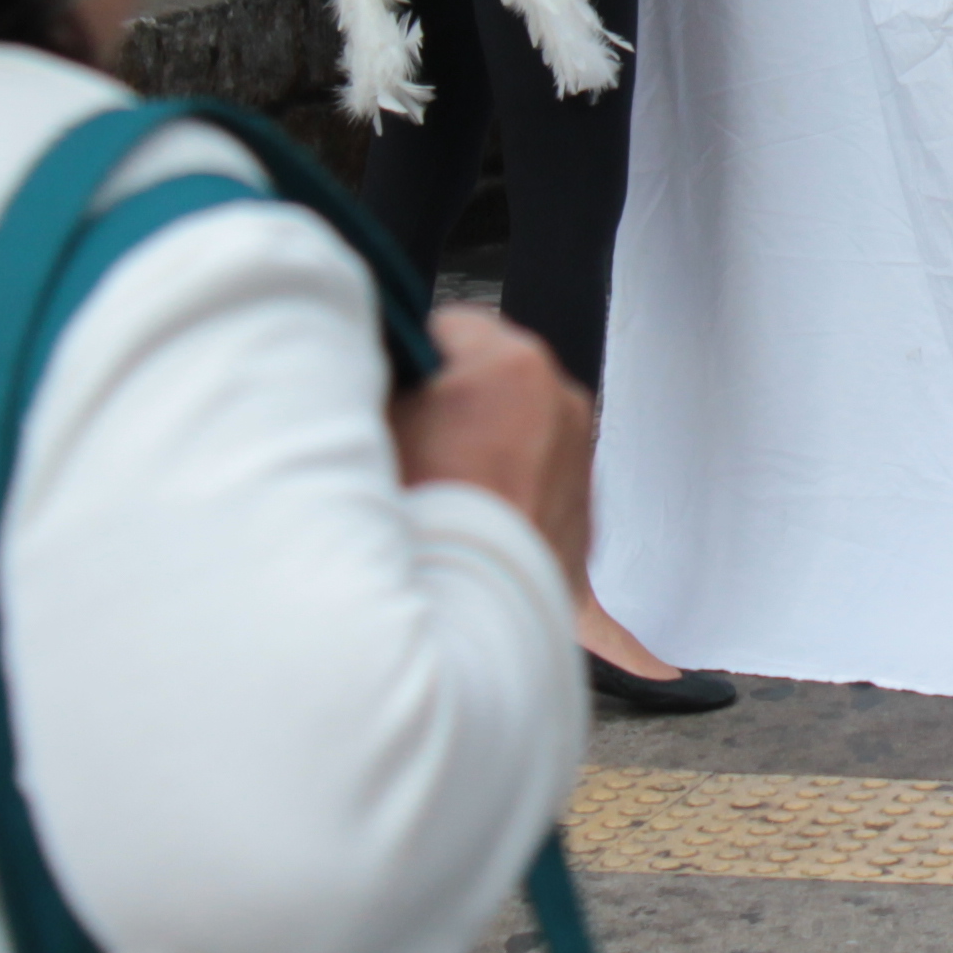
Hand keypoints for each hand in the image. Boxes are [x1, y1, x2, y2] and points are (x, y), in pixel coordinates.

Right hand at [391, 311, 597, 583]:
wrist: (459, 625)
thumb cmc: (417, 526)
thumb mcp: (370, 428)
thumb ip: (375, 383)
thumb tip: (369, 369)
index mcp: (514, 367)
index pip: (450, 327)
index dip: (408, 360)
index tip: (387, 390)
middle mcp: (563, 406)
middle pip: (490, 382)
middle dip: (449, 407)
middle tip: (405, 450)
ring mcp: (580, 465)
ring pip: (518, 436)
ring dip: (482, 453)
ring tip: (436, 499)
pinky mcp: (583, 524)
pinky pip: (540, 491)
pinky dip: (511, 500)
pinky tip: (477, 527)